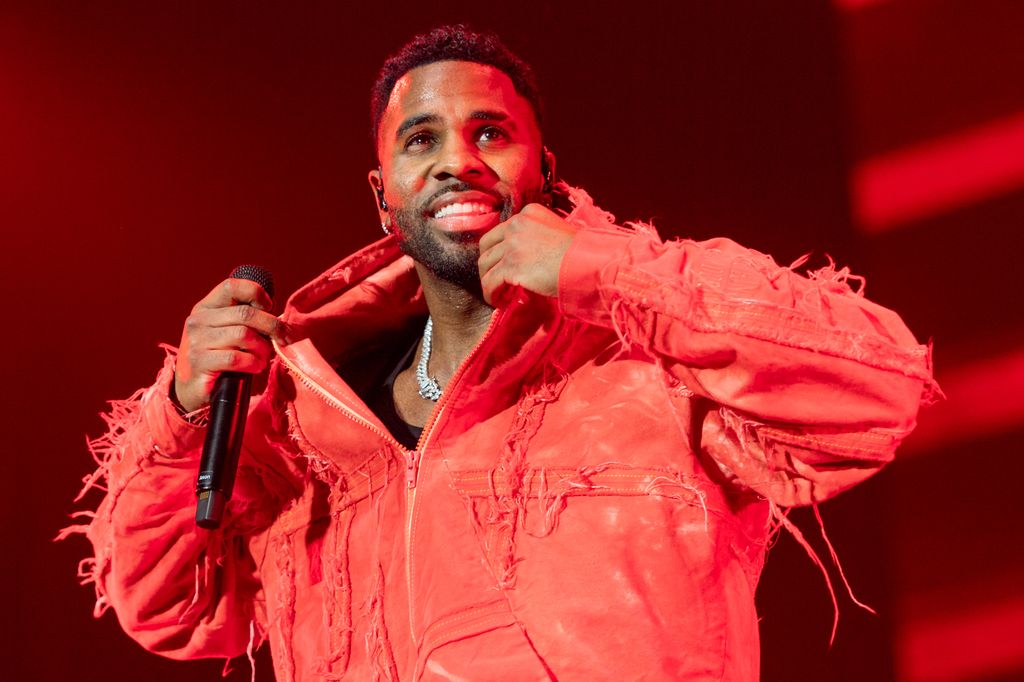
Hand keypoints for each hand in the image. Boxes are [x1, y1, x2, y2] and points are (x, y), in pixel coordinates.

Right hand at [173, 278, 285, 412]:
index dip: (256, 293)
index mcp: (206, 307)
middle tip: (283, 337)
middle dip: (271, 325)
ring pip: (244, 335)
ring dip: (262, 348)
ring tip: (263, 358)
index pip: (232, 286)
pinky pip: (237, 358)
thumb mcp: (226, 332)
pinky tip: (254, 367)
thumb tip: (277, 318)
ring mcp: (197, 341)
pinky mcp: (200, 362)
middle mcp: (198, 320)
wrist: (190, 389)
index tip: (270, 307)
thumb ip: (244, 320)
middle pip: (245, 313)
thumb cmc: (218, 358)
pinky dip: (253, 363)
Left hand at [477, 203, 576, 306]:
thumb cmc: (580, 251)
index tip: (505, 263)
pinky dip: (490, 293)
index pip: (503, 230)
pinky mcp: (511, 266)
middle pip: (487, 244)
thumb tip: (530, 255)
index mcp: (527, 214)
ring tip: (496, 293)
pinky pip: (490, 282)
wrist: (586, 262)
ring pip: (485, 264)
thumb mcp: (558, 231)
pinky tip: (498, 301)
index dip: (500, 248)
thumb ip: (539, 235)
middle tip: (494, 277)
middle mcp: (516, 225)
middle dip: (487, 262)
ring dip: (488, 280)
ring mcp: (511, 245)